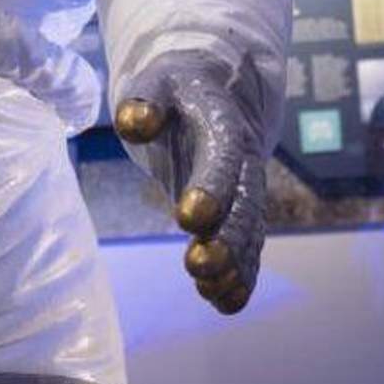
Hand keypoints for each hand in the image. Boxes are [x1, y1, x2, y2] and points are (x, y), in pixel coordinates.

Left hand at [113, 54, 266, 313]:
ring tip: (211, 291)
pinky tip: (224, 301)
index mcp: (224, 125)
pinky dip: (241, 273)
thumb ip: (144, 100)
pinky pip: (248, 245)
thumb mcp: (157, 81)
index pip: (223, 157)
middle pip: (244, 202)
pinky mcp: (239, 211)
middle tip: (202, 265)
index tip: (190, 216)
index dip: (211, 186)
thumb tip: (134, 123)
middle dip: (226, 237)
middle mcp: (244, 162)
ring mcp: (245, 189)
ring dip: (235, 263)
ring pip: (249, 230)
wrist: (218, 89)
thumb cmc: (176, 87)